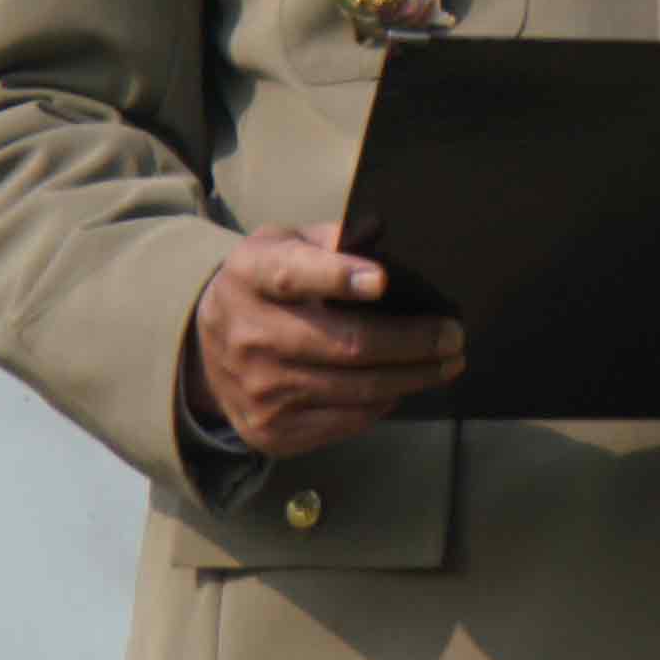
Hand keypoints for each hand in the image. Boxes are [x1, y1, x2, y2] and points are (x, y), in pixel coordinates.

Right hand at [188, 231, 462, 459]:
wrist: (205, 350)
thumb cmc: (263, 287)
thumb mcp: (282, 244)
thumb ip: (329, 237)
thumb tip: (377, 229)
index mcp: (251, 276)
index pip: (292, 274)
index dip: (338, 276)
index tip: (383, 280)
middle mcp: (250, 335)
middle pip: (346, 344)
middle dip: (412, 342)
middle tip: (453, 336)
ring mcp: (259, 389)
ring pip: (356, 389)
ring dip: (412, 377)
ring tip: (446, 363)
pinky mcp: (271, 429)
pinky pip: (346, 420)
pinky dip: (382, 403)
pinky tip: (402, 385)